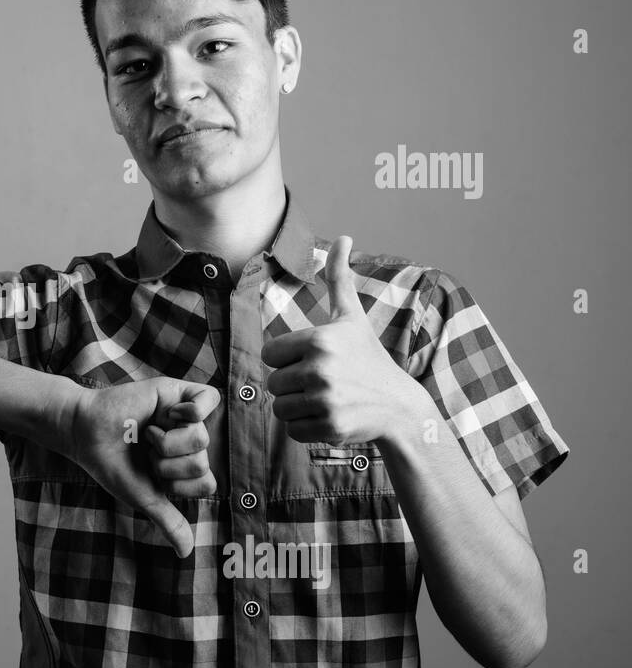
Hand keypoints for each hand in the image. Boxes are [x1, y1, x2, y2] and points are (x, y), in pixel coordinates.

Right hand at [63, 377, 220, 557]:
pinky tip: (170, 413)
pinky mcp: (179, 393)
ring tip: (148, 433)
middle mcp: (188, 443)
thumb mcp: (143, 497)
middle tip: (145, 451)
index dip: (178, 483)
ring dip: (168, 440)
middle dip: (167, 462)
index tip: (151, 475)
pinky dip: (192, 410)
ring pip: (202, 436)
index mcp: (183, 468)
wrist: (86, 432)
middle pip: (203, 461)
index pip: (206, 483)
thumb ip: (168, 521)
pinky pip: (209, 398)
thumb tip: (186, 554)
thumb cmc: (111, 464)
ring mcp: (185, 417)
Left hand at [261, 235, 421, 444]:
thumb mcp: (352, 317)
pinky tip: (329, 416)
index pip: (270, 354)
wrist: (399, 405)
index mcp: (319, 340)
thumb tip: (343, 237)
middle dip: (292, 385)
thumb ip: (339, 278)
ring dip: (297, 407)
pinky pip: (292, 430)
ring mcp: (326, 400)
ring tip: (324, 399)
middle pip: (272, 382)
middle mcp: (320, 369)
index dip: (286, 359)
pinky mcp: (330, 427)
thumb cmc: (368, 357)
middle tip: (321, 383)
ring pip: (279, 408)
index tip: (311, 360)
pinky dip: (306, 428)